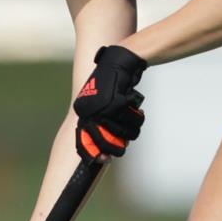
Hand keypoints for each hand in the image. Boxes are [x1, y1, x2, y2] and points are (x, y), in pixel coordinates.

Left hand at [73, 45, 145, 159]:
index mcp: (82, 111)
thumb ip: (103, 124)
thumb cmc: (115, 86)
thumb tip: (106, 151)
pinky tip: (138, 112)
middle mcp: (87, 109)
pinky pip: (128, 119)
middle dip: (117, 145)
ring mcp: (100, 105)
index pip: (82, 140)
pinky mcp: (114, 100)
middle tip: (124, 145)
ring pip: (119, 131)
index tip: (106, 159)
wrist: (121, 60)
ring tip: (136, 121)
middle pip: (103, 140)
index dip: (94, 153)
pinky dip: (136, 117)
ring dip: (131, 129)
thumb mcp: (104, 105)